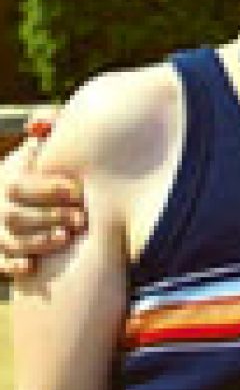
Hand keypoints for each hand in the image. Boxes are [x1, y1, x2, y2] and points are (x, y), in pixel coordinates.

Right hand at [0, 114, 85, 276]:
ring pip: (10, 240)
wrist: (18, 200)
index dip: (50, 188)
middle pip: (16, 214)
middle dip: (49, 216)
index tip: (78, 190)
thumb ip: (45, 129)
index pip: (22, 185)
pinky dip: (12, 265)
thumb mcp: (36, 150)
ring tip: (65, 238)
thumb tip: (38, 124)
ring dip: (37, 241)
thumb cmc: (37, 172)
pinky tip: (32, 266)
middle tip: (80, 219)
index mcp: (9, 180)